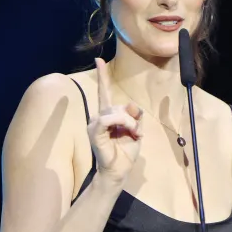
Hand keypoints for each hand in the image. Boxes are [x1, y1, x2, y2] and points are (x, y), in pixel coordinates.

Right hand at [89, 58, 143, 182]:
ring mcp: (95, 124)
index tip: (99, 60)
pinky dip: (121, 122)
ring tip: (133, 133)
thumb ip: (135, 116)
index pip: (105, 93)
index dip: (103, 77)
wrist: (119, 171)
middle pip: (119, 105)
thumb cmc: (125, 152)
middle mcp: (99, 117)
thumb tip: (133, 105)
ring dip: (129, 122)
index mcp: (109, 116)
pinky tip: (126, 131)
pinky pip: (107, 118)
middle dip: (132, 117)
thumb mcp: (136, 130)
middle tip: (137, 132)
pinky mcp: (94, 131)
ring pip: (115, 111)